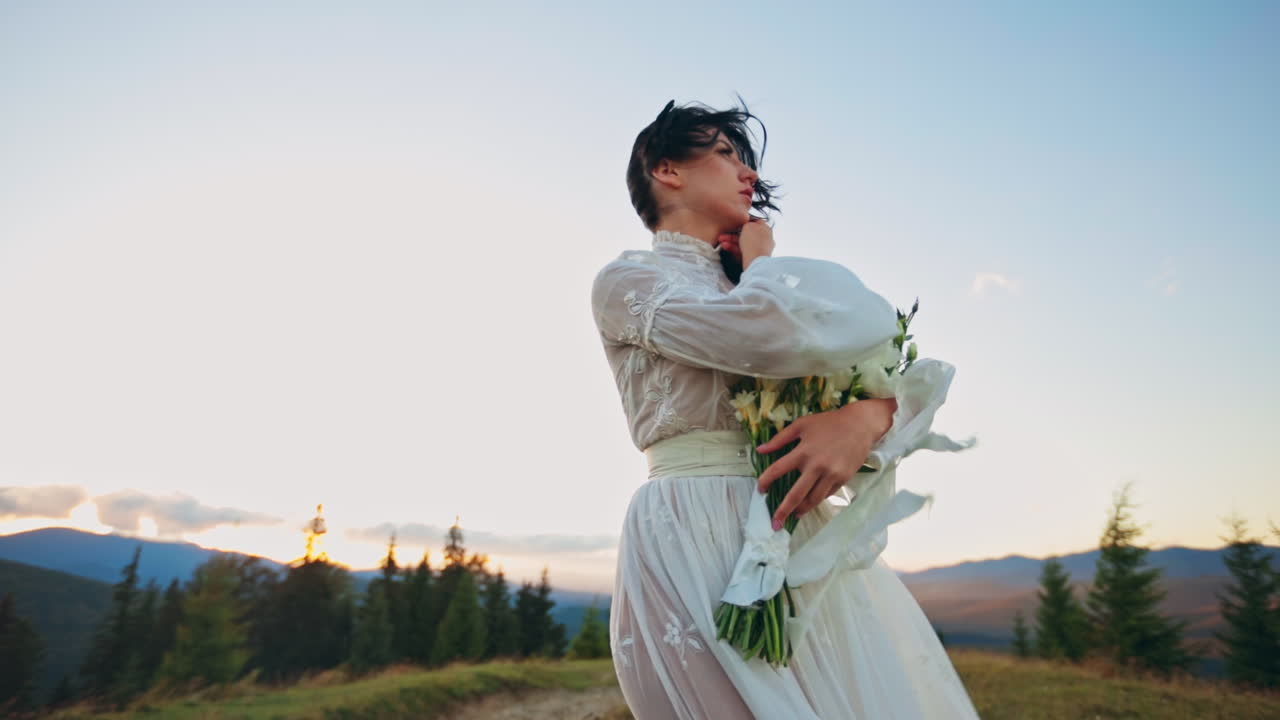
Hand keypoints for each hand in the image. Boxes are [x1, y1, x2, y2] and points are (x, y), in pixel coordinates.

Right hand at [716, 216, 773, 268]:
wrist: (755, 261)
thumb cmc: (754, 242)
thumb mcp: (748, 226)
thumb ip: (746, 224)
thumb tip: (745, 225)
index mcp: (766, 229)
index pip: (755, 223)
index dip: (744, 222)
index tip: (735, 223)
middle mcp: (765, 239)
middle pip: (747, 234)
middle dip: (733, 234)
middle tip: (723, 235)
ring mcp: (760, 250)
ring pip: (743, 244)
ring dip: (732, 242)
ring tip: (722, 243)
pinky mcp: (754, 258)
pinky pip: (743, 252)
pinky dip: (735, 249)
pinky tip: (726, 247)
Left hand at [754, 397, 897, 530]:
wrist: (860, 425)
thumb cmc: (828, 423)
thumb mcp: (801, 425)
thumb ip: (779, 439)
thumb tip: (759, 450)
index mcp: (803, 452)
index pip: (778, 470)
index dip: (766, 481)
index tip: (760, 490)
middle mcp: (816, 466)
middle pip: (796, 494)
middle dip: (783, 511)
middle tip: (775, 524)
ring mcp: (831, 475)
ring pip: (813, 499)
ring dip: (801, 510)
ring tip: (794, 515)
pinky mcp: (843, 479)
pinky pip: (826, 494)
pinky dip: (817, 500)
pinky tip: (810, 502)